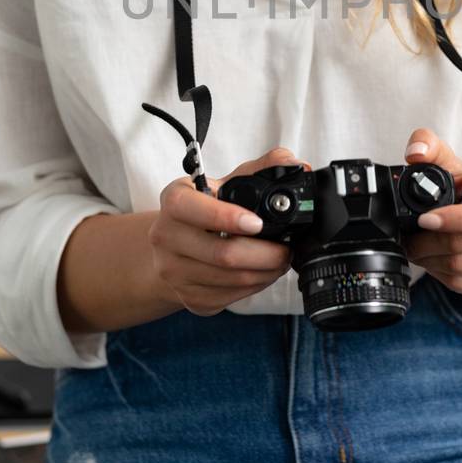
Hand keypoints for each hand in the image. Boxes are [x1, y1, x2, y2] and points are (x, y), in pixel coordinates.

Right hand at [148, 146, 309, 317]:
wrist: (173, 248)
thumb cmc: (207, 209)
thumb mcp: (227, 182)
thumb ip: (262, 168)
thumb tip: (295, 164)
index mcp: (174, 200)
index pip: (189, 208)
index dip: (225, 217)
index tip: (258, 223)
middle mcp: (165, 236)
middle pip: (222, 253)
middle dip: (266, 253)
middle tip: (286, 248)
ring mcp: (174, 271)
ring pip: (232, 279)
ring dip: (266, 272)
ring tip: (280, 260)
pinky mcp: (189, 297)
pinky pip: (231, 296)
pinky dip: (256, 286)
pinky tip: (263, 273)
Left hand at [401, 127, 461, 309]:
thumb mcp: (457, 165)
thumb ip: (432, 149)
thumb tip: (416, 152)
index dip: (459, 219)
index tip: (426, 218)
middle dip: (431, 242)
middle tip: (409, 238)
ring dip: (432, 260)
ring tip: (417, 249)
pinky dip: (442, 276)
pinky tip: (433, 263)